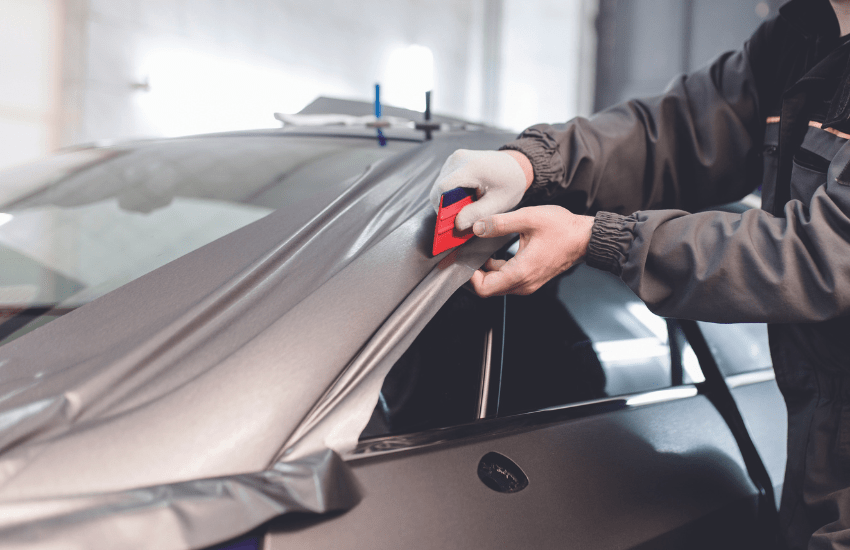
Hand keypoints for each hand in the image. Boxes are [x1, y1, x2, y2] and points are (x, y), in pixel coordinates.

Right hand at [429, 149, 531, 229]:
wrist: (517, 165)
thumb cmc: (511, 182)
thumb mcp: (499, 203)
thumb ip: (477, 214)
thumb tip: (457, 224)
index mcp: (472, 167)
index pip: (443, 189)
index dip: (443, 208)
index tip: (450, 222)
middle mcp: (459, 159)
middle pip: (439, 188)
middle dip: (446, 206)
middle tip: (462, 217)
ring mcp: (455, 158)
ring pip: (440, 185)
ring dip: (449, 200)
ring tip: (468, 205)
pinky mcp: (455, 161)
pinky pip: (445, 180)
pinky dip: (451, 193)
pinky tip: (466, 197)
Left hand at [469, 206, 594, 296]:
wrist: (585, 238)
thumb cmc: (562, 229)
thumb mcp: (528, 218)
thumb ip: (500, 223)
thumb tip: (476, 227)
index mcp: (521, 272)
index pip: (484, 288)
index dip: (469, 276)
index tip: (464, 258)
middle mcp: (524, 284)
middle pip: (488, 289)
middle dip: (475, 272)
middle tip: (468, 253)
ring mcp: (528, 284)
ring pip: (497, 285)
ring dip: (486, 270)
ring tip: (481, 249)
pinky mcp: (531, 279)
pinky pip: (507, 280)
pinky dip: (497, 269)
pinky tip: (496, 252)